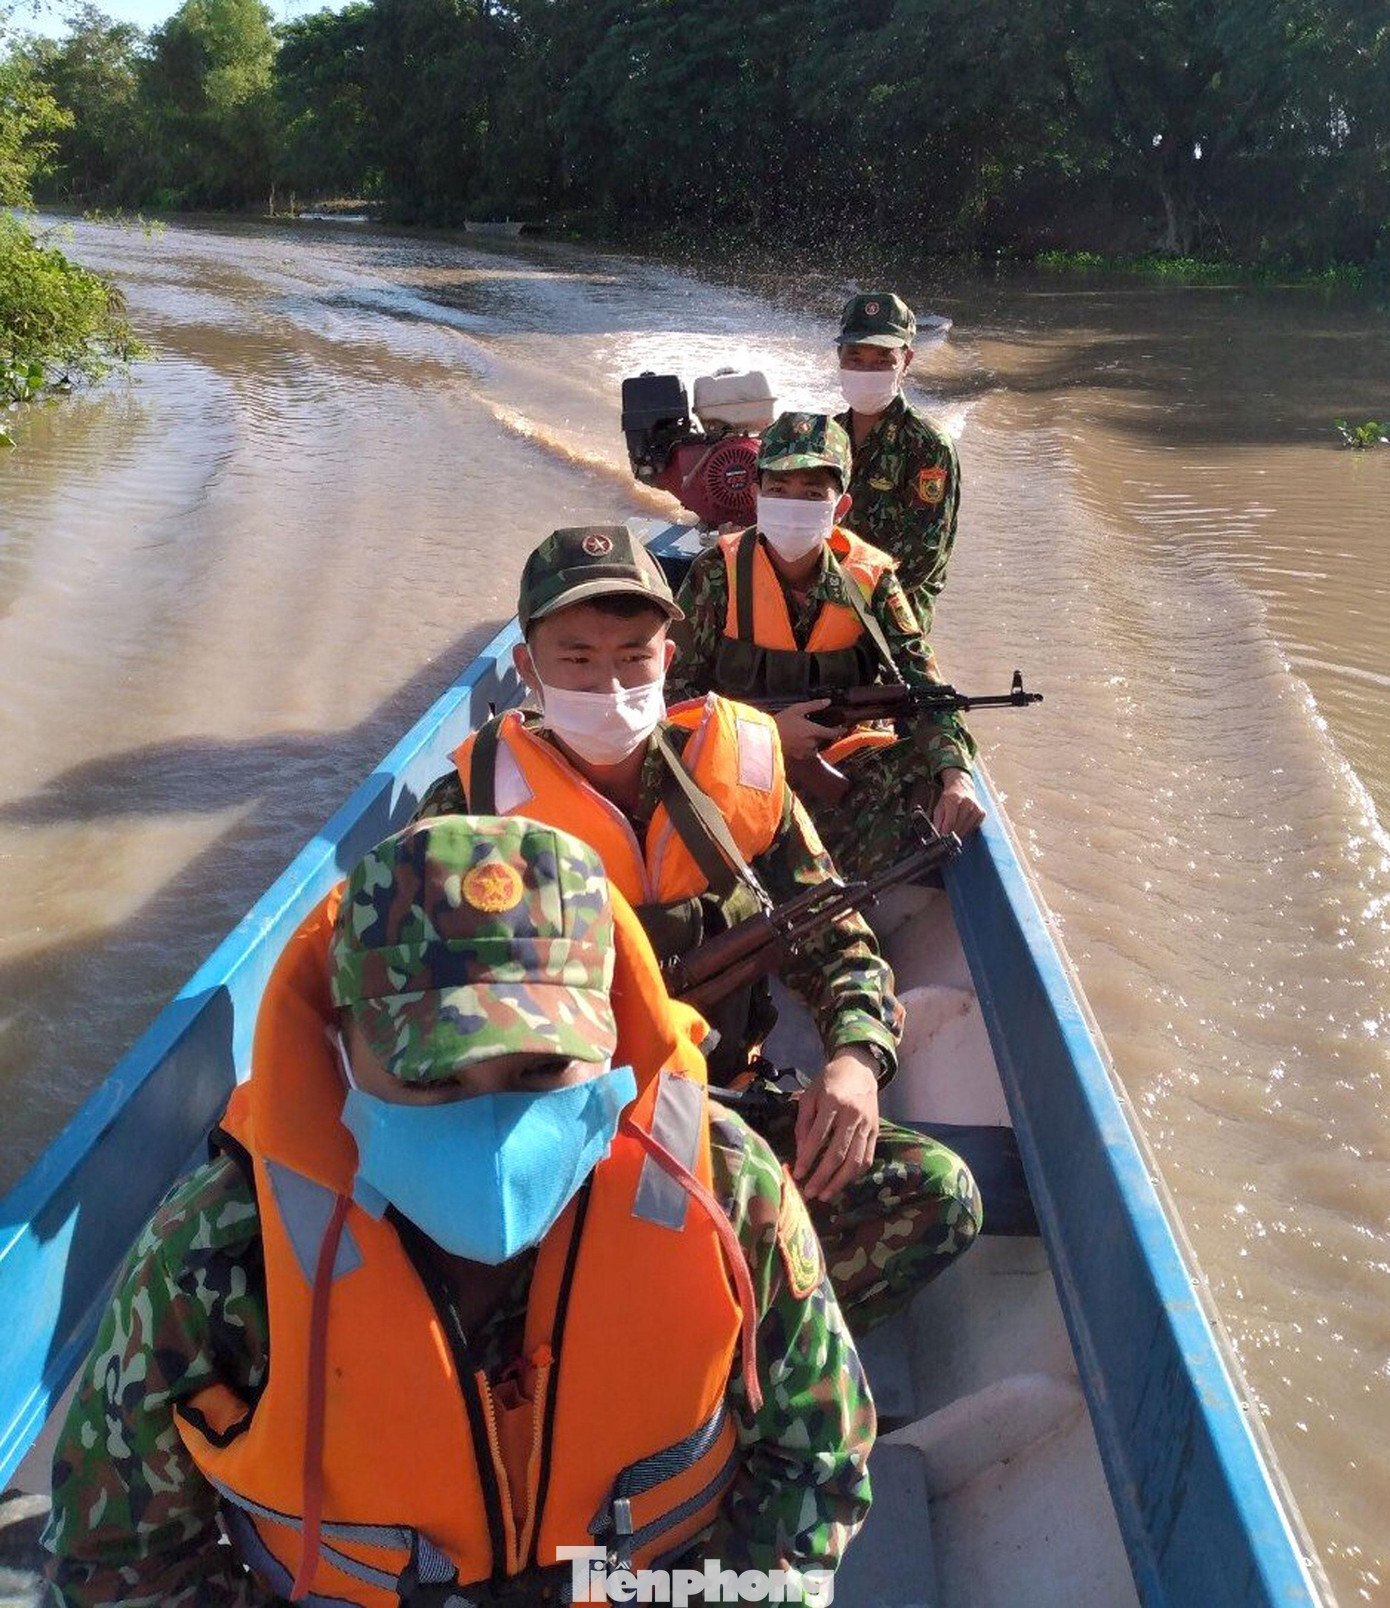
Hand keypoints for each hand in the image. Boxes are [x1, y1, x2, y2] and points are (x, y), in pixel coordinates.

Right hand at [774, 699, 846, 760]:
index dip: (839, 730)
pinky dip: (807, 747)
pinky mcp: (798, 756)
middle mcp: (812, 743)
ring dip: (814, 741)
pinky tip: (799, 741)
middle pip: (823, 739)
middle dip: (821, 734)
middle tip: (813, 727)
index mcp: (813, 731)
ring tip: (804, 734)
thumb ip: (814, 705)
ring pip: (816, 746)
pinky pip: (808, 752)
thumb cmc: (781, 722)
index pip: (832, 733)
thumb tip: (827, 702)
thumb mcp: (797, 709)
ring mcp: (805, 751)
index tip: (843, 728)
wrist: (766, 736)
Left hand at [793, 1048, 880, 1201]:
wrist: (859, 1068)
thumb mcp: (810, 1095)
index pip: (818, 1137)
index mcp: (832, 1102)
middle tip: (809, 1193)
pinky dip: (855, 1174)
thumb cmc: (829, 1081)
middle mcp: (852, 1115)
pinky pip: (867, 1158)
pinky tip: (842, 1183)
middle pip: (837, 1154)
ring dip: (839, 1182)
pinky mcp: (876, 1131)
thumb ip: (803, 1123)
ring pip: (855, 1161)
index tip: (797, 1174)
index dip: (807, 1158)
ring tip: (825, 1195)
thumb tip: (800, 1153)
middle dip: (822, 1177)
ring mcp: (867, 1125)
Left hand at [932, 768, 985, 838]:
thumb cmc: (949, 797)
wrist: (962, 786)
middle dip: (951, 834)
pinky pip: (973, 827)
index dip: (945, 832)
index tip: (942, 838)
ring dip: (959, 832)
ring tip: (953, 830)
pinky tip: (962, 824)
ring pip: (966, 828)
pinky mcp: (982, 812)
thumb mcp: (939, 806)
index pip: (950, 821)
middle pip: (959, 826)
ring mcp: (976, 808)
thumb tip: (938, 834)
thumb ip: (938, 820)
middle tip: (946, 836)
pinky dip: (967, 829)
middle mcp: (967, 802)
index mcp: (954, 799)